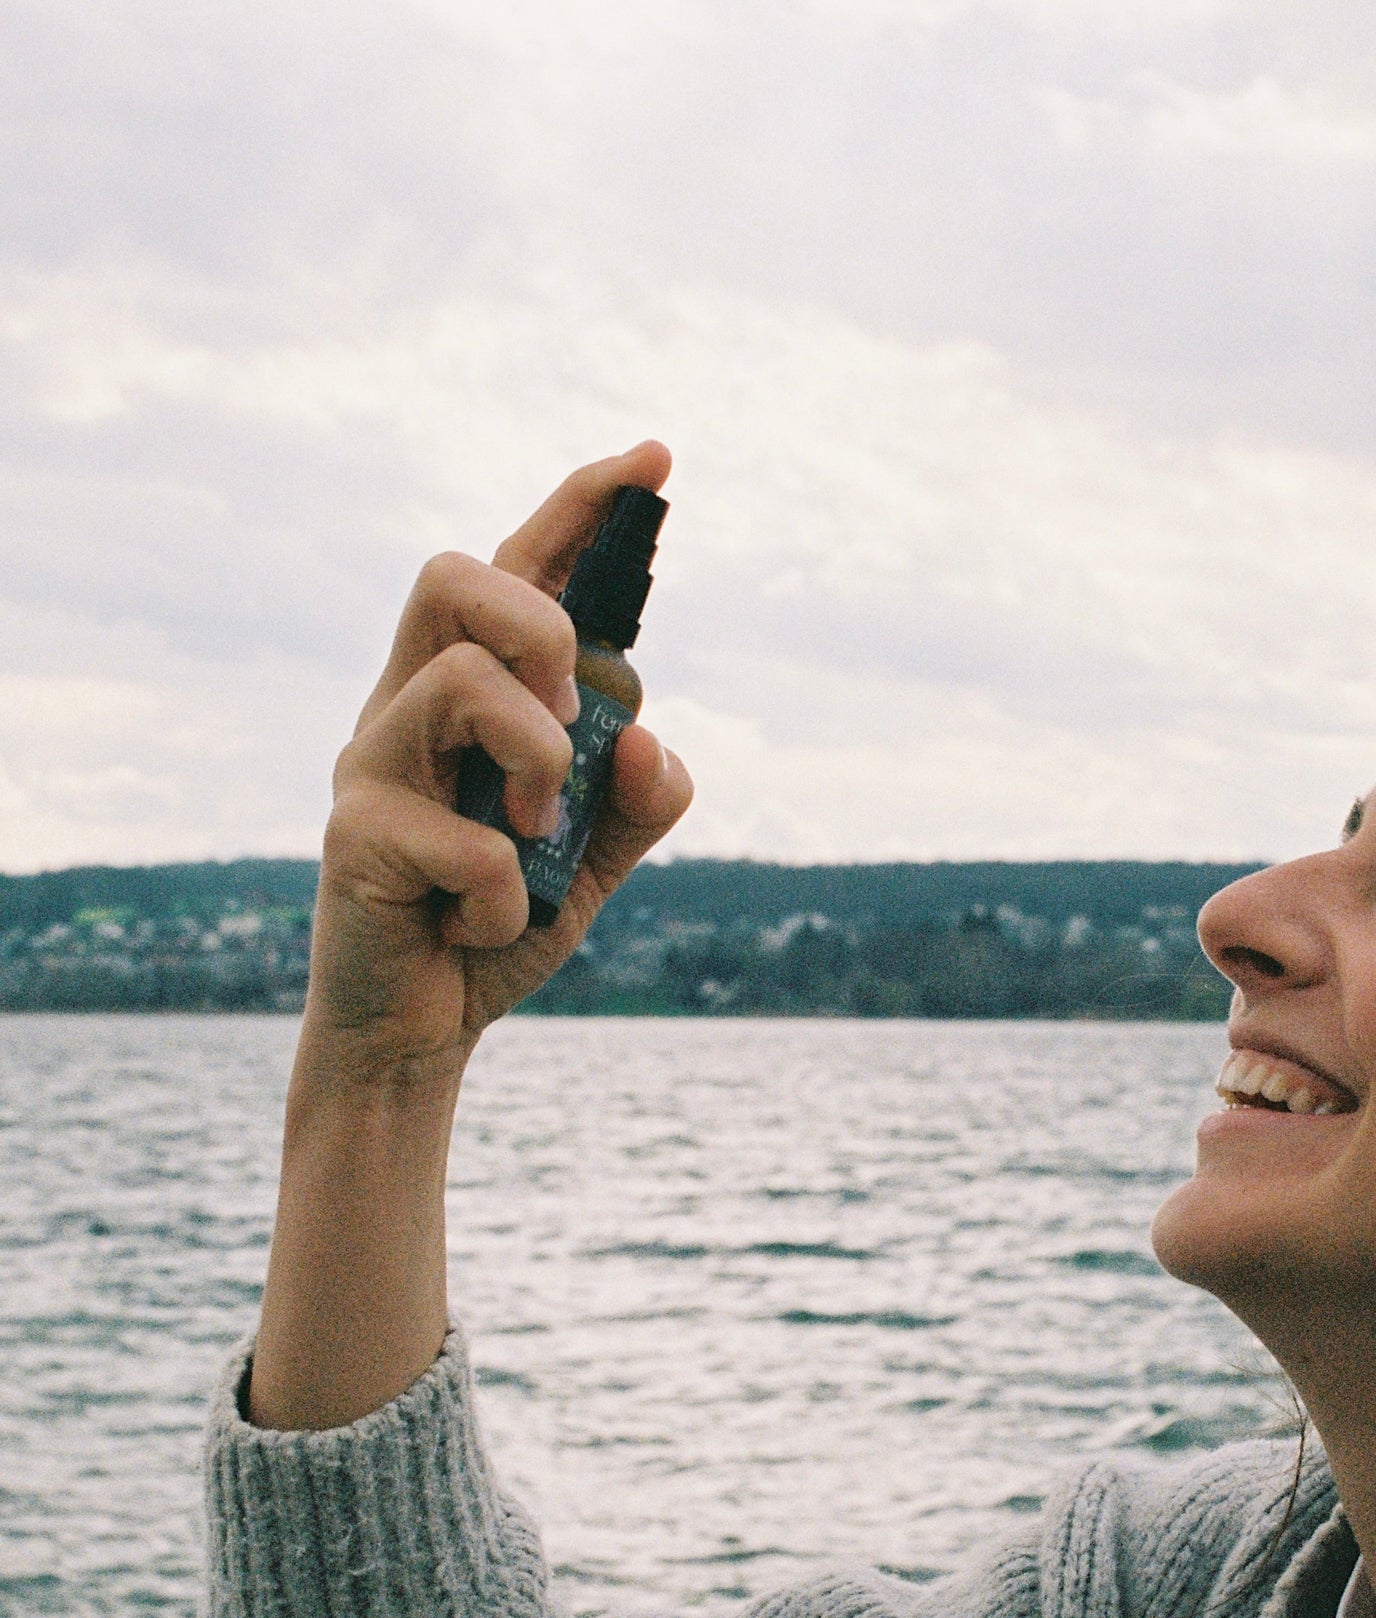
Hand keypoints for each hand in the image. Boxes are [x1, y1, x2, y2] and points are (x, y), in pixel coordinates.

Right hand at [305, 441, 694, 1081]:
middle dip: (539, 623)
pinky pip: (467, 838)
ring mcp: (372, 763)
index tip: (654, 461)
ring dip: (540, 762)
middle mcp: (409, 706)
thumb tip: (644, 738)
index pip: (518, 571)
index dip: (582, 509)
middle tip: (572, 711)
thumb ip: (640, 794)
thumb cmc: (501, 922)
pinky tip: (491, 926)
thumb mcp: (598, 856)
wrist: (422, 1030)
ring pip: (464, 681)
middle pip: (452, 575)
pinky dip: (509, 894)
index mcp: (470, 693)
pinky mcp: (352, 834)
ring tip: (540, 836)